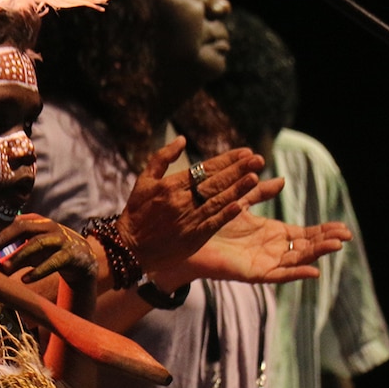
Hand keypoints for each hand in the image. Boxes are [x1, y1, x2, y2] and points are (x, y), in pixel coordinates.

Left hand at [0, 213, 96, 287]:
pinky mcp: (71, 254)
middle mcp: (47, 226)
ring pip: (37, 243)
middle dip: (3, 239)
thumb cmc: (49, 253)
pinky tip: (24, 280)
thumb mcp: (29, 252)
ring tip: (3, 268)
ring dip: (18, 256)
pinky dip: (38, 270)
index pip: (10, 221)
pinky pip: (53, 261)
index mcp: (35, 221)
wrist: (82, 259)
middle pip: (22, 227)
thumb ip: (10, 255)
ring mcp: (60, 239)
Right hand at [114, 137, 265, 273]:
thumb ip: (162, 158)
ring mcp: (189, 219)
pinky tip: (241, 205)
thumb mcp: (144, 180)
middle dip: (238, 170)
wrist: (130, 247)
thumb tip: (182, 140)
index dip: (227, 160)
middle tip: (258, 159)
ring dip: (238, 189)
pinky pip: (213, 223)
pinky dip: (227, 214)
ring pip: (218, 201)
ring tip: (255, 177)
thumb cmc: (136, 212)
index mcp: (171, 184)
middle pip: (215, 182)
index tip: (245, 152)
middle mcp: (182, 200)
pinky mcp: (194, 237)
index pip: (205, 169)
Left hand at [153, 205, 352, 287]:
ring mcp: (264, 262)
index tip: (343, 227)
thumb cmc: (210, 221)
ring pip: (296, 260)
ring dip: (316, 254)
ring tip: (336, 246)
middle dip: (326, 241)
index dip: (323, 231)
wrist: (186, 237)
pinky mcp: (252, 273)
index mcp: (270, 234)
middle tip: (347, 235)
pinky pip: (278, 275)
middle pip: (305, 247)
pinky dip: (296, 273)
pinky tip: (313, 271)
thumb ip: (259, 192)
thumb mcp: (240, 201)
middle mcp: (271, 249)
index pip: (304, 234)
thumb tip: (281, 180)